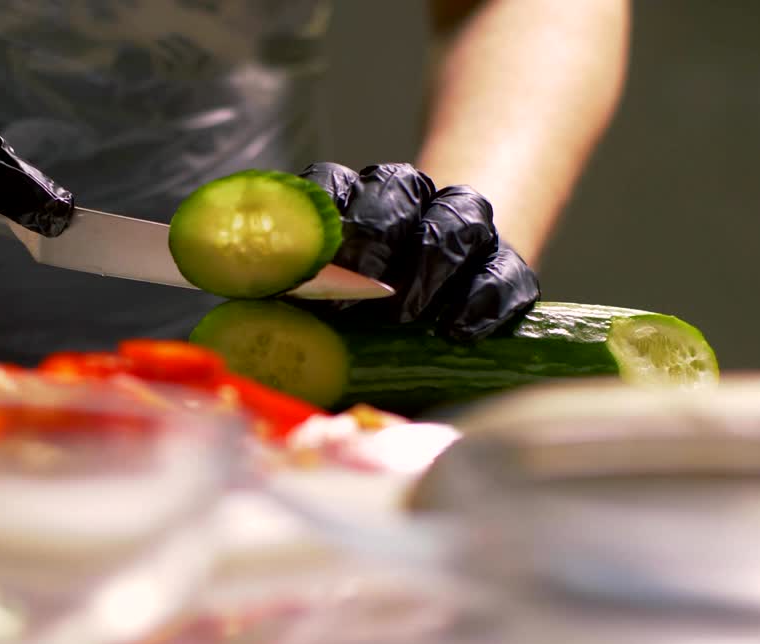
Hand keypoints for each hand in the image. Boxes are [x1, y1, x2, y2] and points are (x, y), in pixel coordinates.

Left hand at [300, 162, 539, 341]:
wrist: (421, 342)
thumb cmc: (350, 332)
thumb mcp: (312, 322)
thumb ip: (289, 315)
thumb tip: (255, 326)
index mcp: (348, 204)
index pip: (331, 185)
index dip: (323, 222)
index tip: (314, 273)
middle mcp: (407, 201)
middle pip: (398, 187)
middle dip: (377, 236)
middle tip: (361, 293)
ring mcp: (461, 228)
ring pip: (459, 215)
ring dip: (431, 263)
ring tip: (406, 317)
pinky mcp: (504, 266)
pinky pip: (504, 268)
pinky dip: (484, 297)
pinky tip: (458, 330)